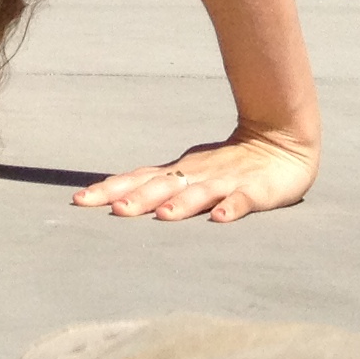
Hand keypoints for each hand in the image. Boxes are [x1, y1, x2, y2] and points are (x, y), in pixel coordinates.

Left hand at [72, 128, 314, 223]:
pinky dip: (232, 208)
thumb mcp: (188, 173)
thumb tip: (114, 199)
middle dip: (138, 198)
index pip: (137, 179)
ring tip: (164, 216)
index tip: (79, 200)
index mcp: (178, 172)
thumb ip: (156, 186)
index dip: (109, 189)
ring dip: (182, 204)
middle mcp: (196, 175)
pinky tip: (220, 218)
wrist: (280, 140)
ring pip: (200, 193)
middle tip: (114, 210)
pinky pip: (243, 200)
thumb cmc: (226, 163)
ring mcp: (226, 181)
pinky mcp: (257, 190)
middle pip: (162, 186)